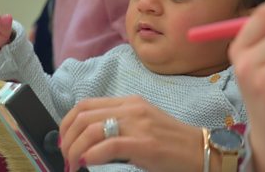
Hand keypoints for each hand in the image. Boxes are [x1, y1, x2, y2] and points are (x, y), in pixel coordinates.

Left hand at [59, 95, 201, 171]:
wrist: (201, 150)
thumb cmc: (170, 141)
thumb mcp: (141, 124)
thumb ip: (116, 125)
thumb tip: (87, 141)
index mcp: (128, 102)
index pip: (85, 105)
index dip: (67, 122)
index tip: (63, 140)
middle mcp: (131, 108)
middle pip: (83, 116)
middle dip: (66, 138)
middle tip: (65, 156)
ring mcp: (138, 124)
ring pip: (91, 130)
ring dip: (75, 149)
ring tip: (73, 163)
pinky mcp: (145, 143)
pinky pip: (109, 145)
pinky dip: (92, 155)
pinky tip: (86, 162)